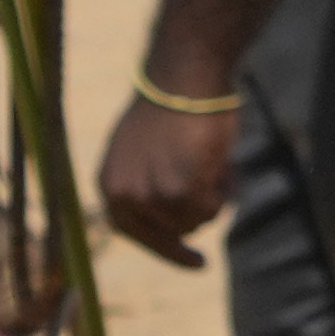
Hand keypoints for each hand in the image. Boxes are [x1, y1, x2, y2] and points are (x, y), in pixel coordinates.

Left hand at [89, 85, 238, 264]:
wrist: (183, 74)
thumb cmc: (172, 103)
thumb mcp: (145, 150)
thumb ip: (150, 183)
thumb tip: (179, 219)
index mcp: (109, 184)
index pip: (133, 232)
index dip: (166, 248)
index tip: (198, 261)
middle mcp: (123, 196)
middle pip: (170, 232)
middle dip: (198, 211)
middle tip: (220, 178)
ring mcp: (150, 196)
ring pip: (194, 223)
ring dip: (213, 197)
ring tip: (218, 162)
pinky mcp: (179, 192)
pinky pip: (212, 209)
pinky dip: (224, 190)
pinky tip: (224, 164)